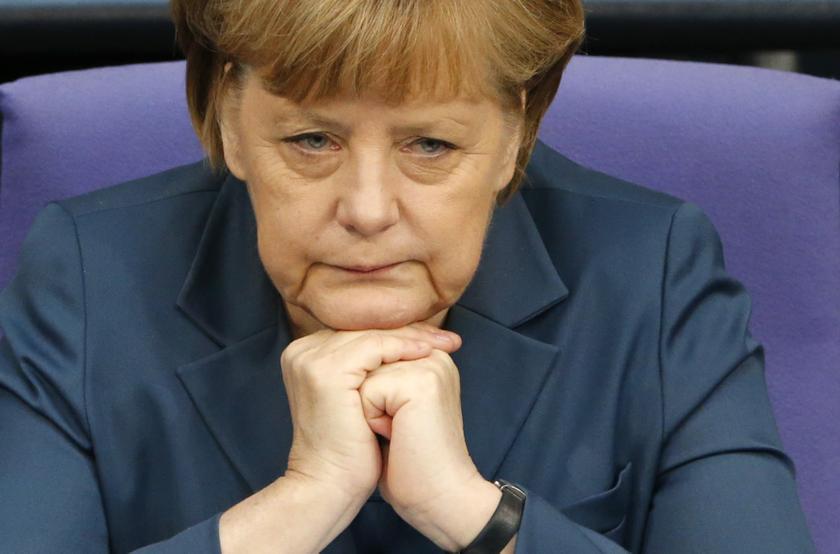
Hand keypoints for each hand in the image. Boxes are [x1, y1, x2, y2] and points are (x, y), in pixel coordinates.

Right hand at [280, 324, 461, 502]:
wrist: (332, 486)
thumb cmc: (350, 449)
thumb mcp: (360, 398)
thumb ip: (370, 367)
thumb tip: (412, 338)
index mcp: (305, 355)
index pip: (361, 332)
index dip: (402, 334)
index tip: (439, 339)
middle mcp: (301, 351)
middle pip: (367, 329)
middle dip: (413, 332)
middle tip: (451, 338)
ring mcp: (310, 359)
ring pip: (373, 334)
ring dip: (414, 337)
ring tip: (447, 344)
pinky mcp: (326, 371)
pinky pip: (374, 346)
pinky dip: (404, 347)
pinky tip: (429, 353)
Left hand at [358, 331, 499, 549]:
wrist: (437, 497)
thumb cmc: (410, 460)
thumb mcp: (391, 408)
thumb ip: (380, 376)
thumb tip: (346, 362)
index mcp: (429, 357)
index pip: (372, 353)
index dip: (367, 393)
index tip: (396, 421)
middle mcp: (433, 355)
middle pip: (364, 361)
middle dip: (367, 399)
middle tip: (399, 429)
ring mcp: (430, 365)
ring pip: (362, 374)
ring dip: (367, 408)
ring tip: (397, 431)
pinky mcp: (421, 382)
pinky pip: (367, 390)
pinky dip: (371, 418)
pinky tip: (396, 435)